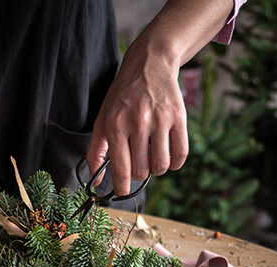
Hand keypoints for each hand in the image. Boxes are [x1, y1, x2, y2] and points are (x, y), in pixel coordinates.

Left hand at [87, 40, 188, 195]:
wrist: (149, 64)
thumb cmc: (122, 96)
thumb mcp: (102, 119)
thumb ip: (96, 152)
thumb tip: (95, 182)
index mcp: (116, 125)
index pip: (121, 169)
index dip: (122, 187)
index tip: (123, 192)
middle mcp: (138, 123)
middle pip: (142, 171)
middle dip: (139, 173)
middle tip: (138, 162)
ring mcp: (160, 120)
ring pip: (161, 166)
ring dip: (156, 169)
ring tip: (152, 157)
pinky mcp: (179, 117)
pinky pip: (181, 154)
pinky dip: (175, 163)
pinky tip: (168, 157)